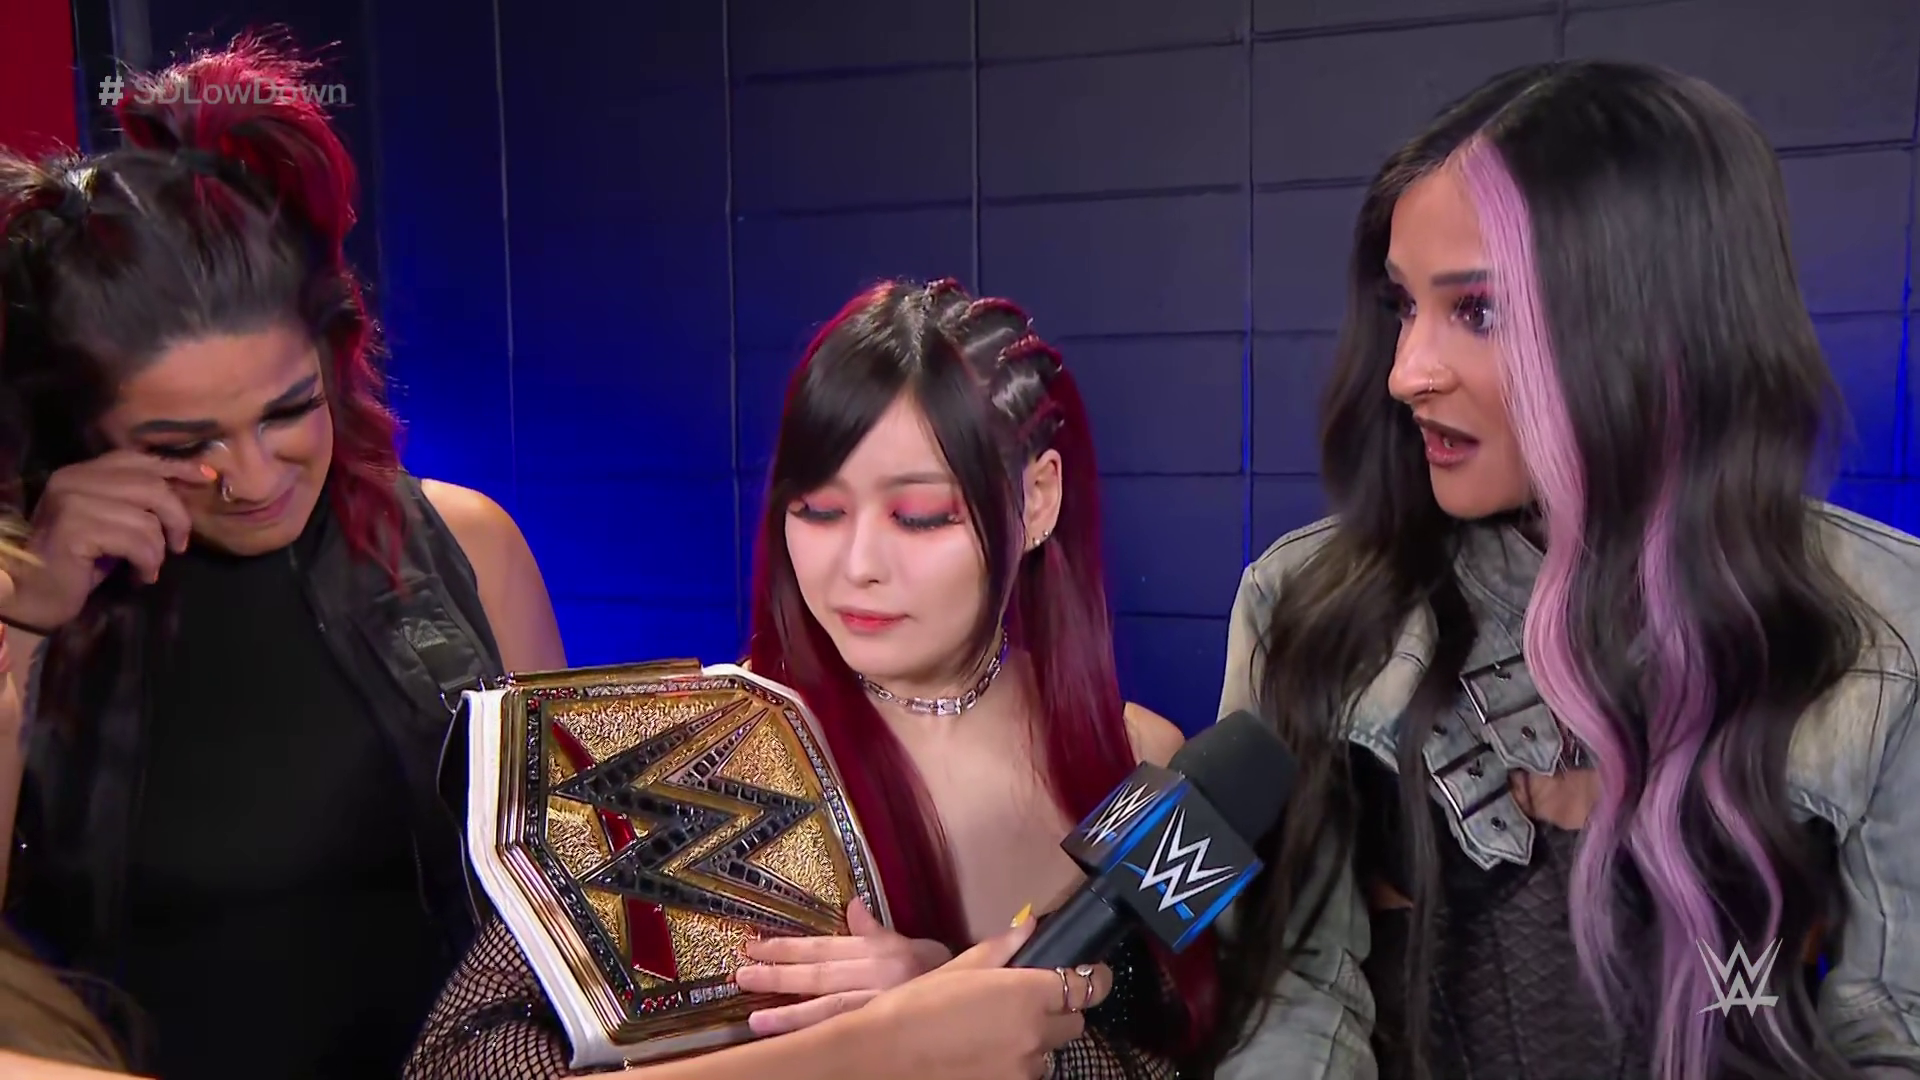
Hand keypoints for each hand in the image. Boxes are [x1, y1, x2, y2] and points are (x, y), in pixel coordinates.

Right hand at [5, 452, 211, 630]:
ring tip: (150, 567)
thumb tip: (188, 486)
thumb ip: (138, 501)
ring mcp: (70, 502)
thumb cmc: (80, 561)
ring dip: (158, 550)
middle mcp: (72, 479)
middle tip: (179, 546)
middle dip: (177, 518)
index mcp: (81, 472)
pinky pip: (136, 541)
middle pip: (151, 486)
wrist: (36, 595)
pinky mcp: (74, 529)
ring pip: (146, 518)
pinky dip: (147, 562)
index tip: (207, 479)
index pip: (138, 459)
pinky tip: (141, 576)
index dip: (177, 467)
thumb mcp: (113, 523)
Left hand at [736, 900, 950, 1034]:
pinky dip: (818, 1034)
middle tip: (742, 974)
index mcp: (880, 950)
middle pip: (820, 974)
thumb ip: (877, 931)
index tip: (754, 945)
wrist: (976, 998)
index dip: (788, 946)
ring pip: (829, 1009)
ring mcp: (880, 1004)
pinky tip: (793, 1039)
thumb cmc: (941, 973)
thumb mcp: (910, 945)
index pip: (825, 946)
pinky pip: (845, 1030)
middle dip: (779, 975)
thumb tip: (853, 907)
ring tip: (756, 1019)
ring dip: (791, 1014)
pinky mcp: (884, 1026)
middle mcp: (878, 975)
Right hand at [852, 915, 1113, 1079]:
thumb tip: (1029, 926)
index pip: (1087, 987)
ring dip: (1036, 1042)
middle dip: (1059, 1012)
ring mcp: (1023, 1069)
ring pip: (1050, 1053)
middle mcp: (1035, 1034)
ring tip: (998, 1032)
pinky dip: (1016, 1064)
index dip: (1094, 979)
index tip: (1092, 974)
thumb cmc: (916, 1006)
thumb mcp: (959, 968)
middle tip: (1029, 1003)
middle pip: (1074, 1023)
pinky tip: (986, 1054)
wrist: (884, 1055)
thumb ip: (1002, 949)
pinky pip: (1026, 1074)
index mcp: (1027, 994)